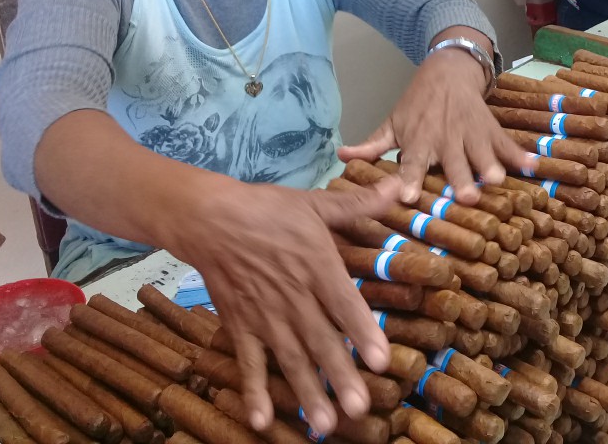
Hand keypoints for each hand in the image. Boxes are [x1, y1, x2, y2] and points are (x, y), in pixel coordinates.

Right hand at [168, 179, 396, 433]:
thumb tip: (399, 187)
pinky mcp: (240, 325)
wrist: (208, 218)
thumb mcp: (315, 203)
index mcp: (316, 264)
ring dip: (307, 392)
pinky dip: (254, 391)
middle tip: (359, 407)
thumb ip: (359, 203)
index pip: (343, 303)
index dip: (362, 332)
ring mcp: (264, 314)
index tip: (380, 361)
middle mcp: (293, 295)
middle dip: (339, 375)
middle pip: (320, 340)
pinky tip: (262, 421)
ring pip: (290, 358)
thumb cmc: (267, 210)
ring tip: (325, 424)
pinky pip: (248, 362)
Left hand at [338, 46, 530, 203]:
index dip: (410, 179)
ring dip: (490, 167)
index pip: (412, 162)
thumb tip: (341, 156)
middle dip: (459, 179)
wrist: (448, 70)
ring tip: (497, 181)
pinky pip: (507, 144)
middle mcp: (446, 139)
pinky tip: (533, 166)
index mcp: (419, 140)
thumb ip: (372, 144)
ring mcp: (471, 134)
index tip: (408, 196)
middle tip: (464, 197)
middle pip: (453, 163)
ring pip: (482, 153)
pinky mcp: (491, 129)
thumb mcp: (393, 122)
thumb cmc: (417, 104)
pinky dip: (520, 155)